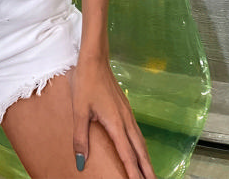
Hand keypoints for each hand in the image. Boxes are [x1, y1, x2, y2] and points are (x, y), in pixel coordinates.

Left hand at [71, 58, 155, 178]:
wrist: (94, 59)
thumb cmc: (86, 82)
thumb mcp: (79, 110)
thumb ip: (80, 137)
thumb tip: (80, 162)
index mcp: (116, 124)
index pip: (128, 156)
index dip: (134, 174)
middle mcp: (126, 120)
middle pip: (140, 151)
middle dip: (147, 170)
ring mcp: (127, 113)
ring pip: (140, 141)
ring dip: (146, 159)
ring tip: (149, 172)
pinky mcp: (124, 107)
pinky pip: (136, 132)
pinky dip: (141, 146)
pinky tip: (138, 147)